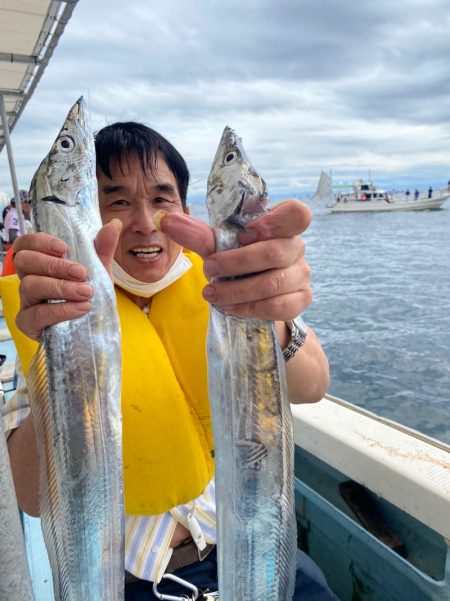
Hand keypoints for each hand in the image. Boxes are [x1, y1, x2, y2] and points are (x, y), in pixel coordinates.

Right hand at [13, 221, 120, 339]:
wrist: (93, 331)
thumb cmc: (88, 297)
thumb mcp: (99, 272)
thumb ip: (103, 250)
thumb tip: (114, 224)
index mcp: (41, 263)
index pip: (26, 244)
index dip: (40, 241)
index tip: (63, 247)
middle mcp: (29, 279)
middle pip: (25, 261)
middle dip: (54, 265)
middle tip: (82, 273)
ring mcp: (27, 302)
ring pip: (30, 286)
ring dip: (60, 287)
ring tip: (87, 293)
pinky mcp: (28, 324)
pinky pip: (36, 314)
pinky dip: (60, 310)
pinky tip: (81, 309)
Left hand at [158, 200, 312, 320]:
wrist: (252, 299)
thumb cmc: (237, 265)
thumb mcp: (218, 248)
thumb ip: (197, 235)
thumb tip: (167, 220)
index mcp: (280, 226)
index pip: (297, 213)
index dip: (274, 222)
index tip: (245, 234)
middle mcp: (296, 247)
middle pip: (276, 252)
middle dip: (236, 263)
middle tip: (209, 270)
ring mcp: (301, 274)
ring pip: (274, 283)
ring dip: (237, 290)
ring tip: (212, 294)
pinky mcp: (301, 300)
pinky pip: (280, 306)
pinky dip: (250, 308)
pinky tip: (230, 307)